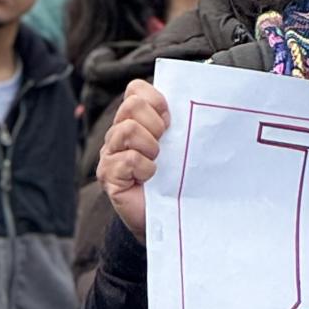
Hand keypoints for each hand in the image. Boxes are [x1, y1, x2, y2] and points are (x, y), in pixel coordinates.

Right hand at [97, 78, 168, 239]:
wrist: (170, 218)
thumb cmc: (177, 181)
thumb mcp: (182, 147)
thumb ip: (181, 124)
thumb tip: (199, 103)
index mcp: (135, 120)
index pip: (136, 90)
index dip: (156, 101)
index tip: (170, 123)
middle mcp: (119, 133)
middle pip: (132, 106)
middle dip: (155, 124)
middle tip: (163, 146)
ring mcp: (110, 154)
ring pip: (128, 130)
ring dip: (150, 148)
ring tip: (156, 164)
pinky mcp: (108, 175)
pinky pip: (128, 159)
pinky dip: (145, 169)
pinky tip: (149, 179)